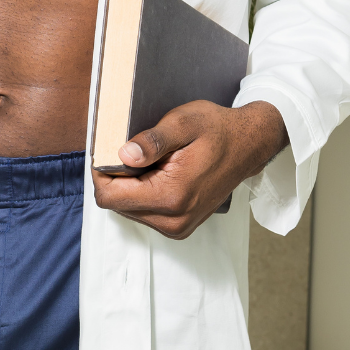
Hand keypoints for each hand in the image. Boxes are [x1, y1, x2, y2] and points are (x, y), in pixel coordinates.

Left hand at [92, 99, 287, 239]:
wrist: (248, 145)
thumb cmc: (217, 130)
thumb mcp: (183, 123)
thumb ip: (152, 140)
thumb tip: (123, 155)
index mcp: (171, 196)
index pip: (110, 197)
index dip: (101, 171)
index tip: (108, 149)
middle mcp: (173, 220)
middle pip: (117, 204)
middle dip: (117, 177)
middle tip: (133, 150)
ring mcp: (177, 227)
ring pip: (128, 210)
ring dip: (131, 186)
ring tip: (151, 160)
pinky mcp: (180, 227)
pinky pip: (144, 213)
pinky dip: (143, 193)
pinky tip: (159, 172)